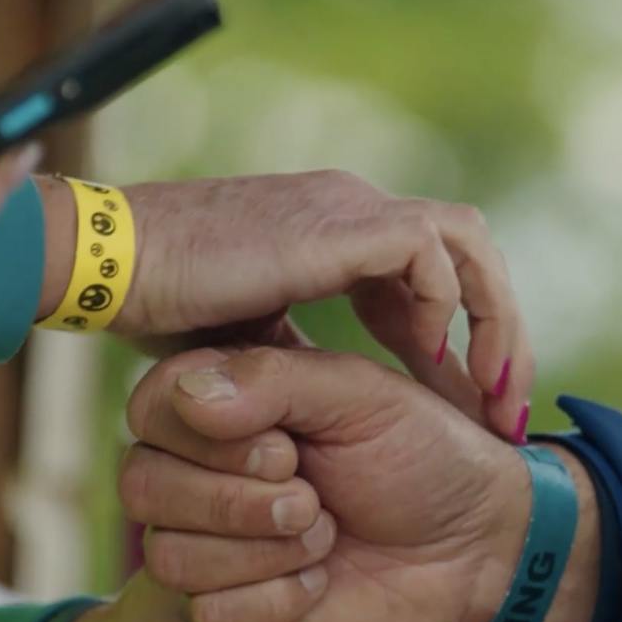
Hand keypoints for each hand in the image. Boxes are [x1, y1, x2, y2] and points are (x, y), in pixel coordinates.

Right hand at [42, 171, 534, 440]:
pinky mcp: (344, 224)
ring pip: (470, 246)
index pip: (427, 281)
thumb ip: (293, 359)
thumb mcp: (248, 343)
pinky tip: (430, 362)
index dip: (455, 345)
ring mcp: (352, 209)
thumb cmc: (159, 307)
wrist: (115, 266)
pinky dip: (446, 304)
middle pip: (468, 257)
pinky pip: (432, 251)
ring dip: (494, 322)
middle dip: (497, 336)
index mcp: (335, 235)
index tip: (469, 411)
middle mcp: (355, 211)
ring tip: (493, 395)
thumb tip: (314, 409)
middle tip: (507, 412)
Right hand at [117, 346, 598, 621]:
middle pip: (143, 486)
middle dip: (237, 498)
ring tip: (325, 535)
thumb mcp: (358, 394)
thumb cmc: (421, 456)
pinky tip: (319, 585)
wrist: (476, 546)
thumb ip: (271, 379)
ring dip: (262, 549)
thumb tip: (185, 399)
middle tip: (313, 498)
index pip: (149, 409)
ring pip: (168, 555)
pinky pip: (206, 615)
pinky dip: (275, 599)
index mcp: (220, 410)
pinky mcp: (231, 621)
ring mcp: (210, 551)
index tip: (286, 443)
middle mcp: (200, 478)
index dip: (205, 433)